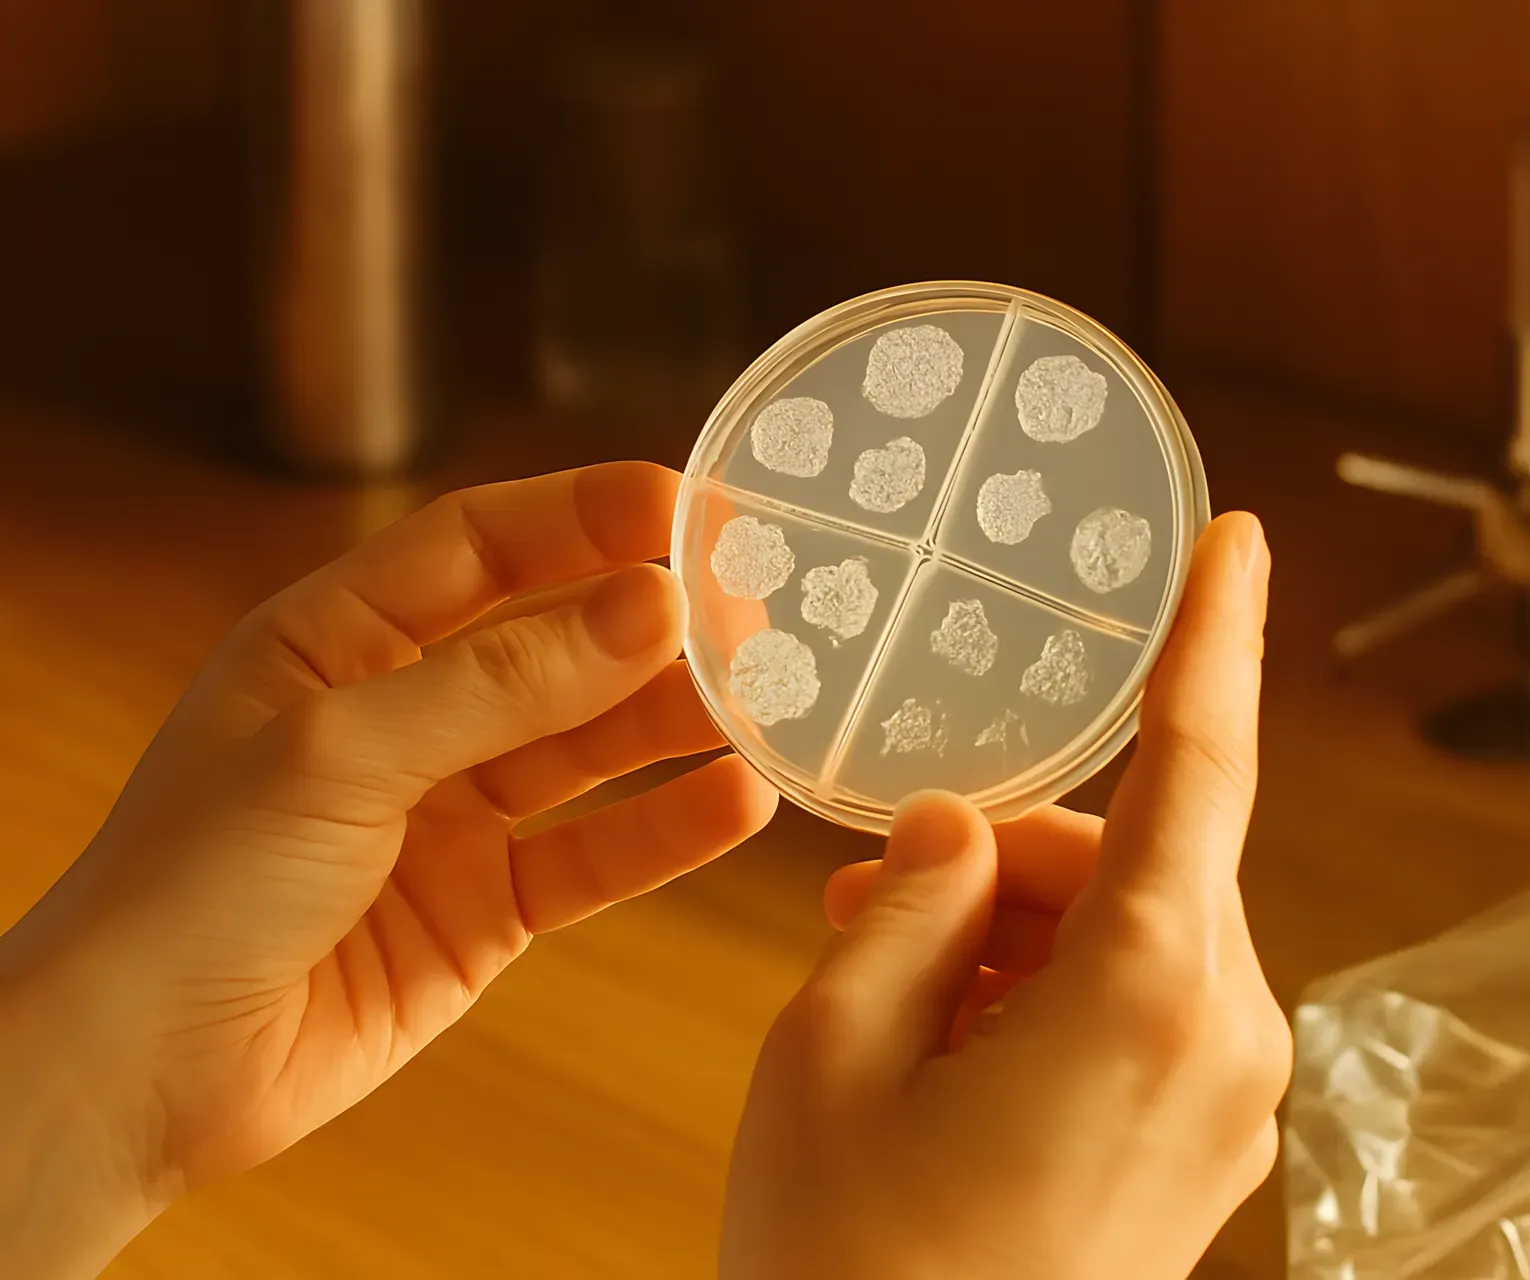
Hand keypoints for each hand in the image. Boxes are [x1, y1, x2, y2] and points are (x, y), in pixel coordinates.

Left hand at [0, 463, 776, 1277]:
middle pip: (553, 645)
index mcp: (336, 642)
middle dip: (652, 625)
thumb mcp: (339, 751)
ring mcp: (451, 816)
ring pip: (590, 750)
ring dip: (676, 723)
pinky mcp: (489, 911)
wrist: (137, 1076)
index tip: (684, 503)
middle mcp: (403, 717)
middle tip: (755, 608)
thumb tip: (647, 608)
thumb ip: (501, 682)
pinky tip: (739, 801)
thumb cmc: (190, 887)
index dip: (580, 517)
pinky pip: (596, 856)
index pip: (479, 547)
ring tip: (770, 698)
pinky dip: (668, 831)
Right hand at [721, 512, 1288, 1279]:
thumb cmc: (849, 1270)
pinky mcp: (1206, 1144)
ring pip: (1132, 929)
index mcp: (1152, 996)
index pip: (1201, 766)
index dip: (1214, 636)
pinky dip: (1048, 985)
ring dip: (1015, 926)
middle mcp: (1227, 1041)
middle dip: (1009, 852)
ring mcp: (1228, 1102)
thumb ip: (910, 900)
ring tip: (885, 988)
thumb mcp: (831, 1050)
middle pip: (1136, 857)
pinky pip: (1142, 1003)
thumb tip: (961, 824)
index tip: (1237, 538)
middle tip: (870, 896)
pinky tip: (943, 1036)